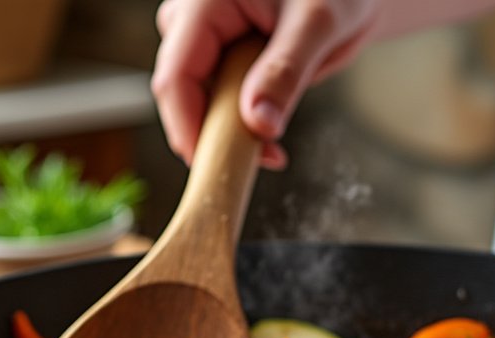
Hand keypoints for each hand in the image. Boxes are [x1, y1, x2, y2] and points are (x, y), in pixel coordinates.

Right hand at [152, 0, 381, 169]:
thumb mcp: (317, 24)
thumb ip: (286, 71)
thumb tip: (259, 124)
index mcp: (204, 3)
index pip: (177, 76)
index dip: (189, 127)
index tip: (216, 165)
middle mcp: (194, 21)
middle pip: (182, 94)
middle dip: (216, 135)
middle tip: (264, 159)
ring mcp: (204, 43)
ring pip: (199, 103)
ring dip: (231, 133)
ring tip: (275, 147)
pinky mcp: (219, 62)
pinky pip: (218, 103)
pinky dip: (241, 125)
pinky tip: (269, 135)